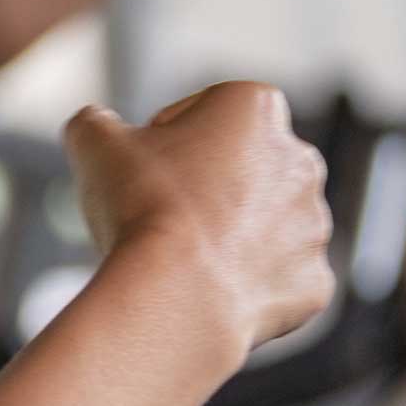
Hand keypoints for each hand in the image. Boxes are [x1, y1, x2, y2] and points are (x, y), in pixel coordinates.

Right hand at [63, 80, 335, 358]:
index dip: (166, 138)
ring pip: (264, 225)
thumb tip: (92, 125)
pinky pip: (277, 281)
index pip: (205, 111)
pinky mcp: (313, 283)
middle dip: (208, 186)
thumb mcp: (95, 144)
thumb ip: (95, 122)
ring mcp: (313, 225)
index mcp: (256, 108)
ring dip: (231, 236)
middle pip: (243, 167)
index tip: (142, 168)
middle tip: (159, 216)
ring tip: (182, 259)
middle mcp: (299, 160)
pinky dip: (247, 287)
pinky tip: (209, 293)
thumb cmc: (142, 209)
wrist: (177, 296)